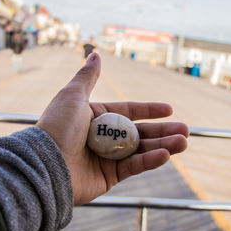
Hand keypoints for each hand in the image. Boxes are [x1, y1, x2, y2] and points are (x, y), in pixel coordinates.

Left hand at [37, 53, 188, 204]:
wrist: (45, 165)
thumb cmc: (57, 127)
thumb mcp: (73, 96)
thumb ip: (88, 76)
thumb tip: (96, 53)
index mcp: (96, 117)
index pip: (129, 111)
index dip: (149, 110)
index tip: (169, 109)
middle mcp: (104, 137)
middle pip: (140, 132)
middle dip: (163, 131)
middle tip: (185, 131)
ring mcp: (107, 158)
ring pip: (141, 150)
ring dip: (163, 146)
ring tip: (183, 142)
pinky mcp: (109, 177)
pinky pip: (133, 167)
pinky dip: (149, 161)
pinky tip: (165, 155)